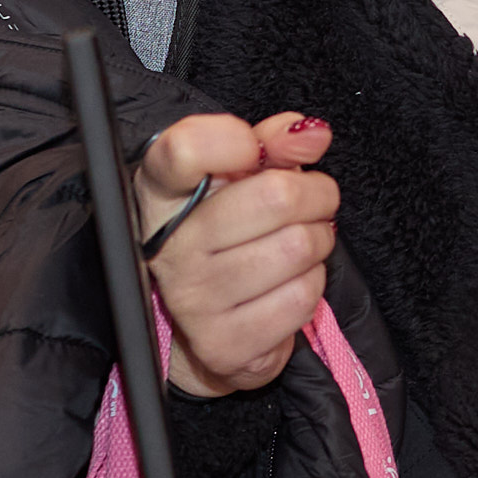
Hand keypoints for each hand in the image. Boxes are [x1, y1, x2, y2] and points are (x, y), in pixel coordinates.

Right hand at [131, 111, 336, 395]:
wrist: (214, 321)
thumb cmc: (229, 235)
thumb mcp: (241, 179)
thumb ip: (272, 144)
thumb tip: (310, 134)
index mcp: (160, 195)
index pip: (183, 150)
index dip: (233, 140)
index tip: (255, 149)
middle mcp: (167, 248)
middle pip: (274, 195)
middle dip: (315, 194)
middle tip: (312, 202)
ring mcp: (191, 300)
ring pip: (298, 246)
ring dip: (317, 242)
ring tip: (298, 244)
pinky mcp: (222, 344)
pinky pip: (302, 297)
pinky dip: (312, 285)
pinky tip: (288, 283)